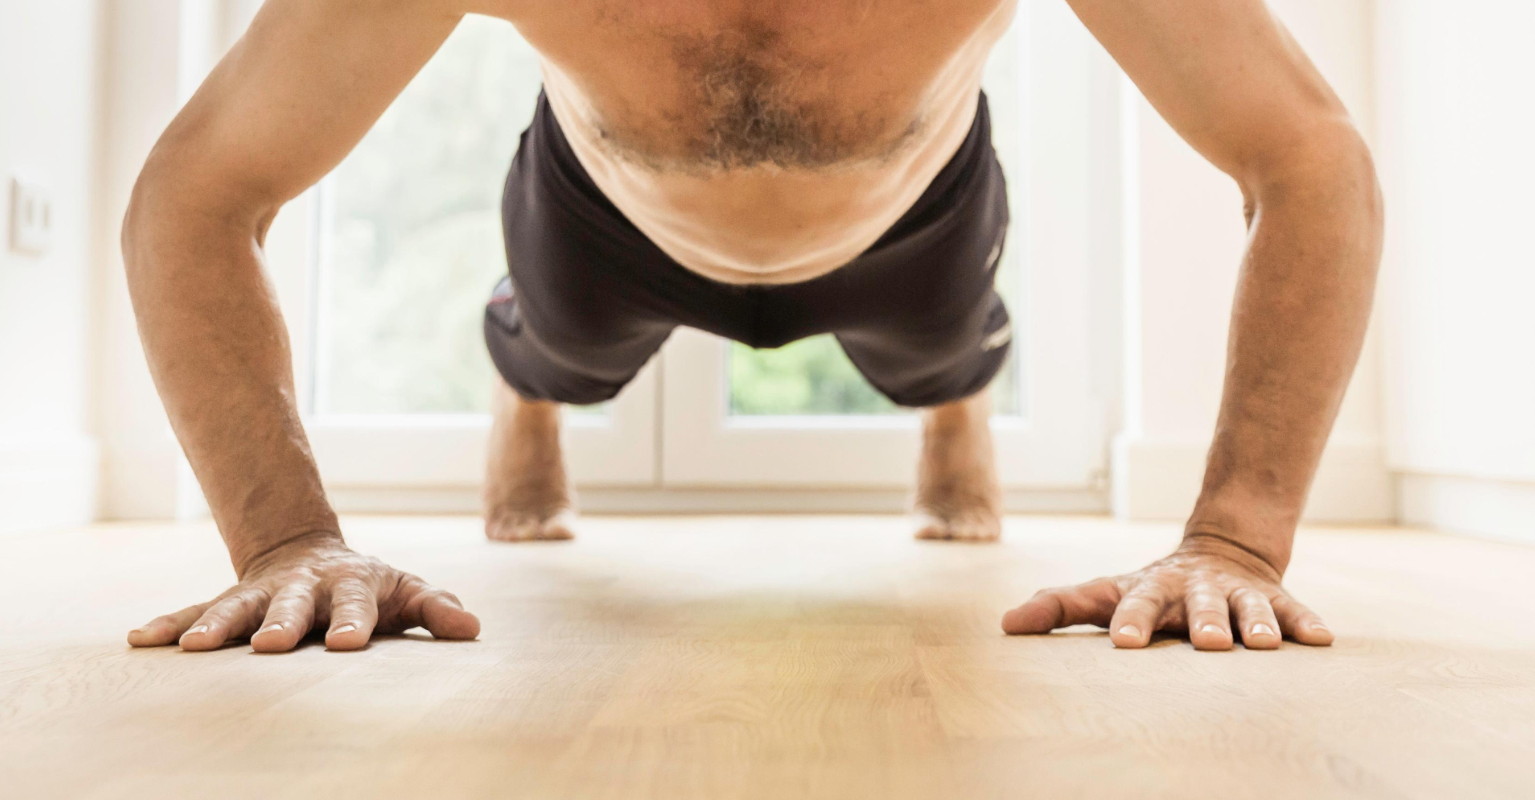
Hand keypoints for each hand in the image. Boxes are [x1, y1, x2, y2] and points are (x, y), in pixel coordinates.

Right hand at [127, 533, 479, 651]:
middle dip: (280, 623)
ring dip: (216, 625)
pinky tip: (142, 640)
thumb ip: (436, 609)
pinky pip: (197, 610)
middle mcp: (303, 586)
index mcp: (352, 585)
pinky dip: (170, 624)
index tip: (349, 645)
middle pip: (291, 604)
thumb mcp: (407, 593)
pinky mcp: (231, 602)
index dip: (353, 622)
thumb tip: (472, 629)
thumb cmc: (371, 589)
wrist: (313, 556)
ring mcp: (263, 592)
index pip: (356, 604)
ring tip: (193, 649)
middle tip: (268, 646)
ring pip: (237, 606)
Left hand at [1000, 534, 1333, 649]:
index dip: (1130, 620)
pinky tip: (1320, 641)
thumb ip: (1059, 606)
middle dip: (1203, 622)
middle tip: (1208, 643)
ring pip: (1247, 608)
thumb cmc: (1150, 590)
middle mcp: (1195, 589)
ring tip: (1263, 645)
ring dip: (1255, 624)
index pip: (1135, 603)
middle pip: (1198, 605)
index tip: (1124, 643)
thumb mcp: (1105, 593)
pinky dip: (1304, 624)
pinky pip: (1293, 612)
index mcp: (1151, 588)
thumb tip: (1005, 623)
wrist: (1219, 552)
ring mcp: (1237, 594)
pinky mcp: (1274, 600)